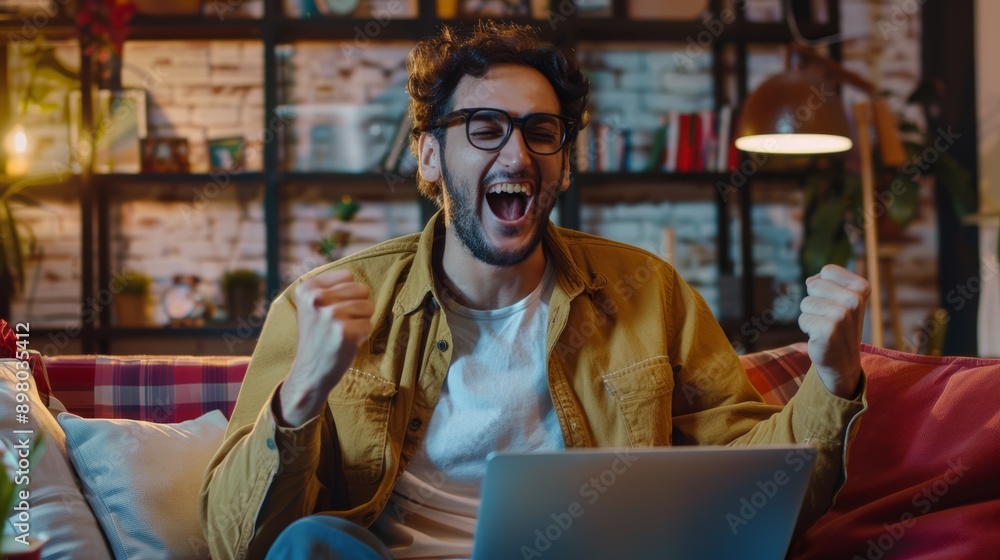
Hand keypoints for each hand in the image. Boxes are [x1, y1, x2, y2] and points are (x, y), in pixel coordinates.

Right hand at [278, 269, 373, 426]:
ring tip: (342, 333)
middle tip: (340, 324)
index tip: (332, 310)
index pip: (348, 277)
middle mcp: (317, 299)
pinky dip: (362, 336)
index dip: (347, 294)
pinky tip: (346, 343)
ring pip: (369, 307)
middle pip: (362, 289)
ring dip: (361, 321)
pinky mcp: (345, 332)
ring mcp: (331, 315)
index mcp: (308, 288)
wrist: (310, 371)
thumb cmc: (318, 336)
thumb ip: (330, 288)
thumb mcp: (312, 306)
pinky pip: (369, 325)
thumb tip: (356, 274)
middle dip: (357, 307)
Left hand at [797, 264, 870, 398]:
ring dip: (810, 315)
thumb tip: (810, 281)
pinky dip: (807, 328)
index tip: (835, 302)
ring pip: (806, 302)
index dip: (824, 286)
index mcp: (862, 287)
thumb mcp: (840, 298)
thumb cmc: (839, 325)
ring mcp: (842, 315)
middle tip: (829, 317)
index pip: (828, 270)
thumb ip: (826, 282)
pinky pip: (803, 319)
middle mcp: (855, 300)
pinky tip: (821, 336)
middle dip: (815, 300)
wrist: (843, 361)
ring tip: (825, 326)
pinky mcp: (828, 329)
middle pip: (813, 285)